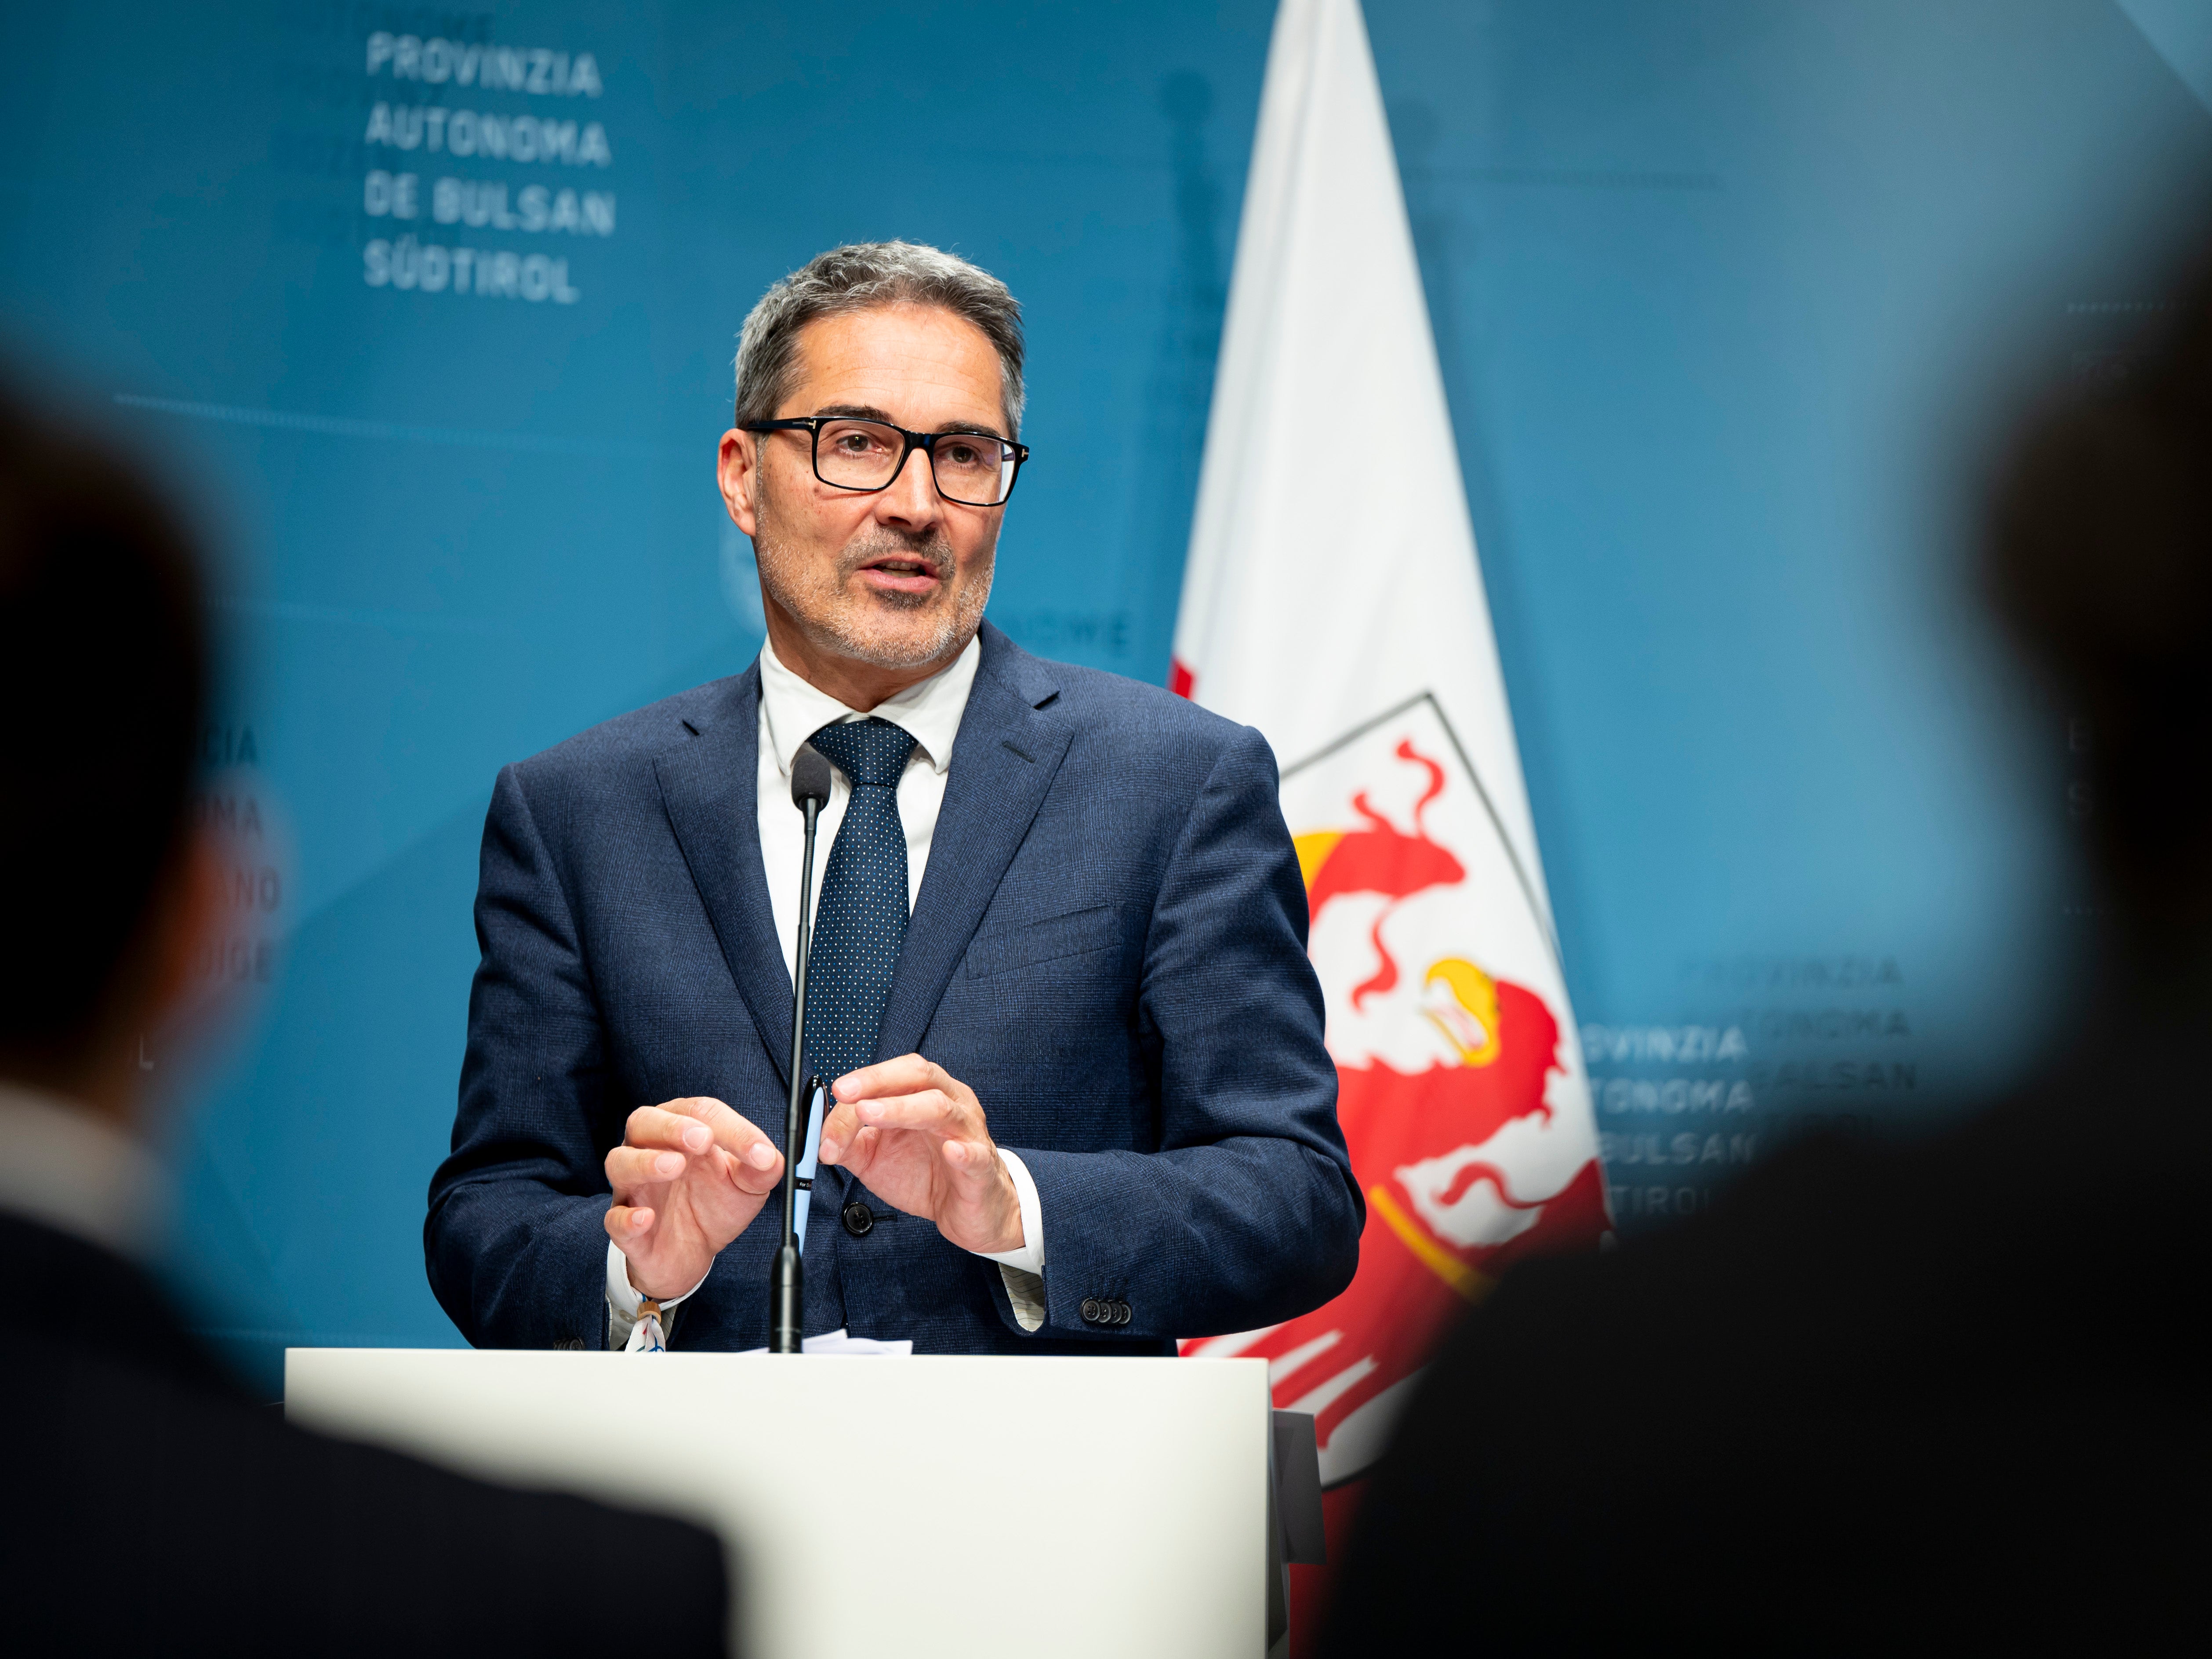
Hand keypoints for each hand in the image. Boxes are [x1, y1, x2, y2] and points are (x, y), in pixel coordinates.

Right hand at [605, 1097, 783, 1298]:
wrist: (694, 1253)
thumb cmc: (714, 1205)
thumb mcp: (748, 1185)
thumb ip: (762, 1168)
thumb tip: (769, 1157)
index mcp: (681, 1131)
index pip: (699, 1113)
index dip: (729, 1127)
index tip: (756, 1150)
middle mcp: (650, 1151)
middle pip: (644, 1122)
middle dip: (672, 1127)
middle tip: (701, 1139)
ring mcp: (634, 1189)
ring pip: (620, 1162)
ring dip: (645, 1162)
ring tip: (674, 1166)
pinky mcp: (626, 1227)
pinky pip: (615, 1218)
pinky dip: (627, 1217)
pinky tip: (646, 1217)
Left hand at [817, 1055, 1022, 1255]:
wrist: (970, 1210)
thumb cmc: (928, 1175)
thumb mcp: (876, 1158)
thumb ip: (848, 1143)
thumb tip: (817, 1135)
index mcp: (924, 1094)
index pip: (890, 1078)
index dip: (858, 1087)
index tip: (832, 1102)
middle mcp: (950, 1104)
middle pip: (919, 1075)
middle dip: (877, 1080)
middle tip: (845, 1093)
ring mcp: (968, 1133)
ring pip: (941, 1108)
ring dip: (903, 1109)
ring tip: (871, 1114)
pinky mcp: (981, 1168)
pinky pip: (975, 1155)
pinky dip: (963, 1151)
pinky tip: (950, 1150)